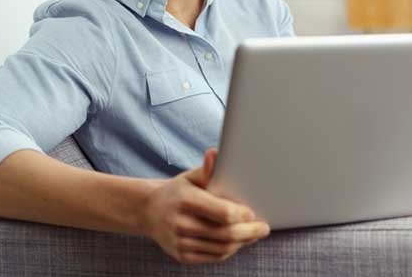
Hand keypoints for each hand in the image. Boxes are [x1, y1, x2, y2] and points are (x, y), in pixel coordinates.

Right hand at [141, 148, 269, 263]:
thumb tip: (215, 153)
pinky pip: (212, 257)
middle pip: (225, 234)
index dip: (242, 215)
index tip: (254, 212)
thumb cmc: (177, 191)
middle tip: (263, 228)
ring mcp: (180, 242)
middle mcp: (181, 223)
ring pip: (221, 249)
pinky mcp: (181, 255)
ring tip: (253, 235)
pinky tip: (237, 243)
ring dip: (242, 243)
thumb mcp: (190, 177)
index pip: (222, 213)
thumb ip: (207, 169)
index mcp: (185, 201)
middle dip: (249, 232)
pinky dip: (228, 251)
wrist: (148, 211)